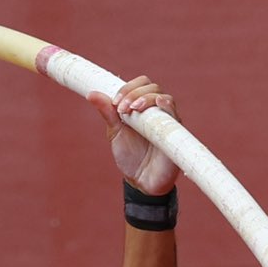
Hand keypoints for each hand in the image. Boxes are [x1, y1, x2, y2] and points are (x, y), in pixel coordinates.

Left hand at [87, 76, 178, 194]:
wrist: (141, 182)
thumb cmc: (130, 156)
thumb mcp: (115, 132)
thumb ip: (107, 112)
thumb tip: (91, 94)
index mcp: (143, 107)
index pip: (141, 84)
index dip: (128, 88)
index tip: (114, 102)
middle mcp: (158, 111)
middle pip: (153, 87)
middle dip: (135, 93)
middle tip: (121, 108)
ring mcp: (168, 121)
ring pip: (164, 98)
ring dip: (146, 98)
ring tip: (132, 110)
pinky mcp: (176, 134)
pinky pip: (175, 114)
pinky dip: (167, 105)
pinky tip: (159, 104)